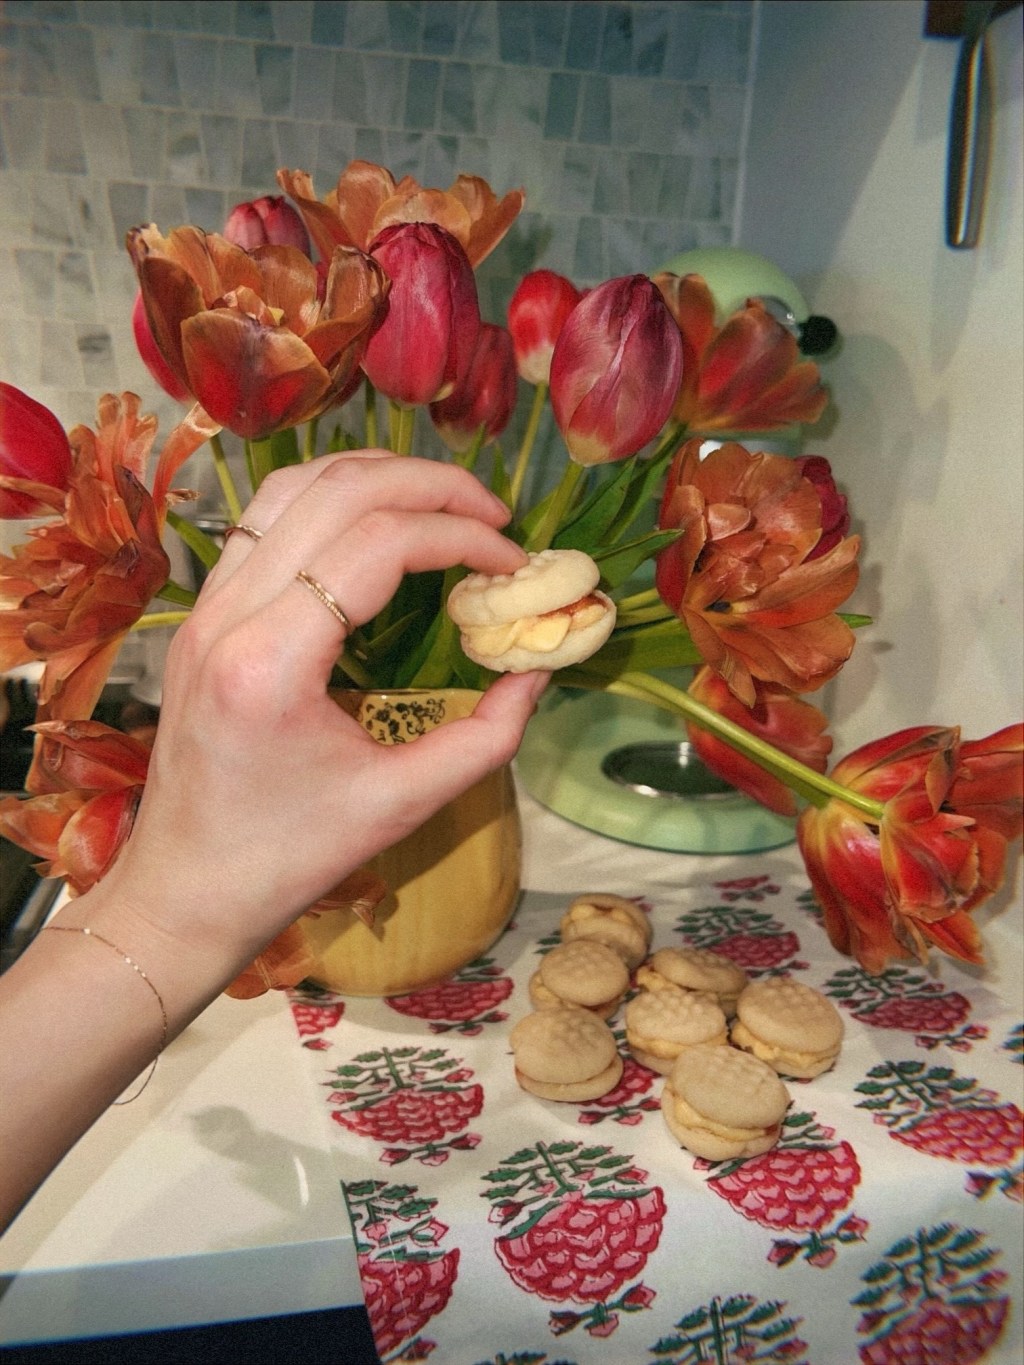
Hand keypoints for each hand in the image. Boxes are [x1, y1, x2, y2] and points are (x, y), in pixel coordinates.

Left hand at [86, 453, 547, 992]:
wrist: (185, 891)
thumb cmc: (290, 860)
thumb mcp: (402, 805)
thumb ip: (486, 737)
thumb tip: (539, 670)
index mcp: (272, 662)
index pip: (380, 544)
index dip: (462, 535)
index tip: (513, 563)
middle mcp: (227, 615)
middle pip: (339, 492)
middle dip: (432, 486)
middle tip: (495, 515)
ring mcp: (204, 608)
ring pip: (293, 486)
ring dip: (378, 477)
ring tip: (443, 501)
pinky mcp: (200, 614)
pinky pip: (266, 518)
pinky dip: (330, 498)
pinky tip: (375, 519)